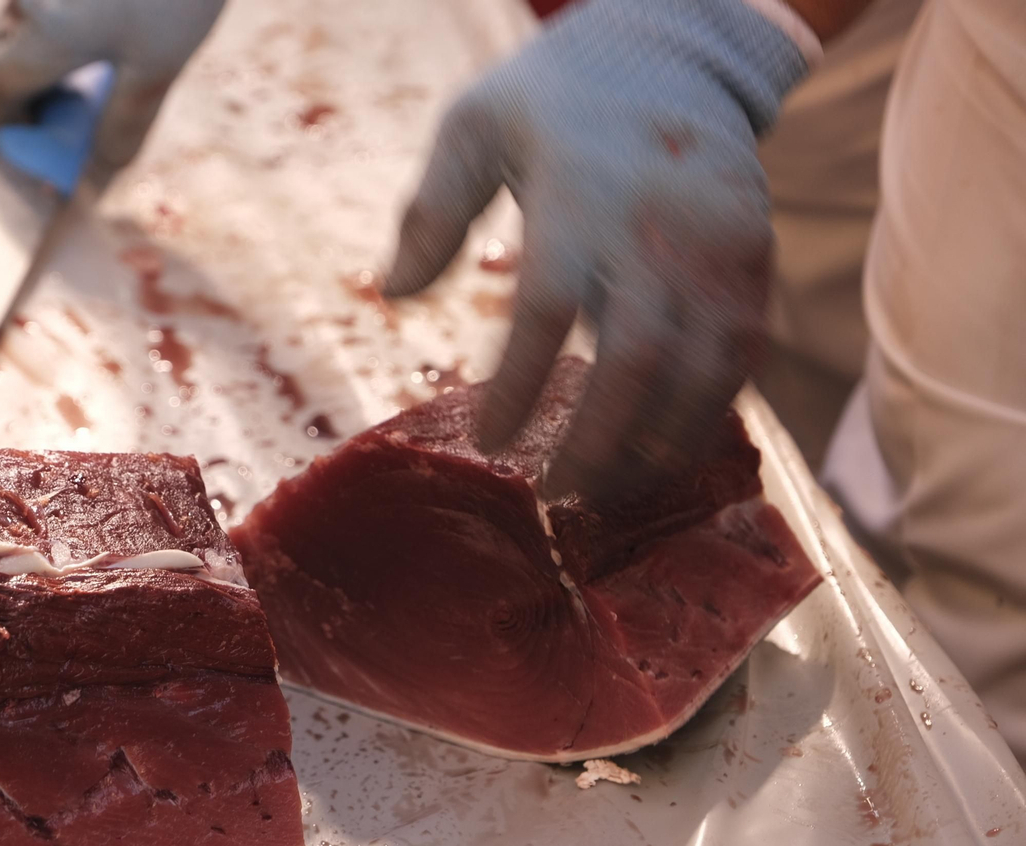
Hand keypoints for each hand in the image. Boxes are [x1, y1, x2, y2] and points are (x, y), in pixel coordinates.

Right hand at [0, 0, 224, 190]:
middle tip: (63, 113)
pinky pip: (37, 2)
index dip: (2, 125)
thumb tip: (99, 171)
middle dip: (16, 91)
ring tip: (95, 67)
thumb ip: (123, 123)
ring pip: (16, 19)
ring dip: (39, 54)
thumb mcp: (160, 62)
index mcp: (43, 33)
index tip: (34, 145)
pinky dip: (55, 23)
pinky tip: (104, 28)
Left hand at [384, 0, 810, 499]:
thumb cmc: (553, 98)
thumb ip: (433, 209)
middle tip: (553, 491)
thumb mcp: (474, 124)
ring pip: (702, 372)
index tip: (488, 440)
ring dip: (654, 445)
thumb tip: (395, 293)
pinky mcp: (754, 262)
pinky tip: (660, 450)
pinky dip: (704, 414)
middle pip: (638, 358)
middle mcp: (659, 225)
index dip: (517, 384)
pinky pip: (741, 358)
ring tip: (603, 490)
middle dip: (596, 439)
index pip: (548, 307)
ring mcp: (719, 247)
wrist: (673, 50)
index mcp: (581, 192)